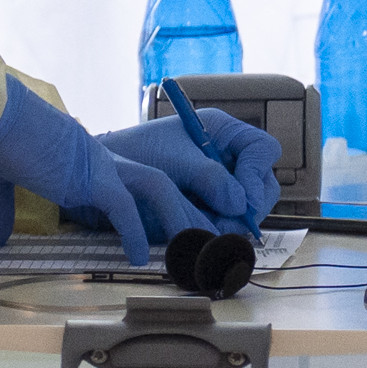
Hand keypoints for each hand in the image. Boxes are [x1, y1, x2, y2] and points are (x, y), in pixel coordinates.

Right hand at [0, 78, 205, 265]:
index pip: (135, 186)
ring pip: (159, 189)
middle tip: (211, 241)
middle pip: (164, 184)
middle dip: (190, 212)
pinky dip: (132, 232)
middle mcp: (103, 161)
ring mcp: (100, 165)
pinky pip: (121, 206)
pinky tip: (136, 257)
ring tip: (195, 250)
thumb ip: (0, 211)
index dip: (159, 209)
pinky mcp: (89, 174)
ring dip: (180, 218)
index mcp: (87, 162)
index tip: (172, 233)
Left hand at [103, 98, 279, 235]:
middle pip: (263, 185)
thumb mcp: (173, 159)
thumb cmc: (135, 154)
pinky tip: (197, 232)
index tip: (242, 199)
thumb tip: (240, 203)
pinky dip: (216, 233)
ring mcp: (220, 187)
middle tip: (226, 222)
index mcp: (222, 134)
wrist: (103, 176)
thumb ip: (208, 177)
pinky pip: (227, 226)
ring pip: (247, 211)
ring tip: (204, 227)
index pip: (262, 150)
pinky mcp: (209, 210)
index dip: (258, 174)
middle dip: (248, 207)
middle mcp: (227, 160)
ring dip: (231, 224)